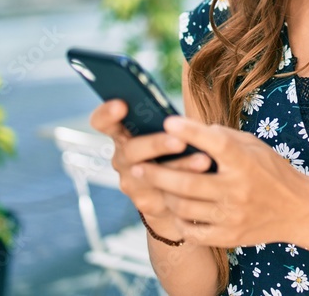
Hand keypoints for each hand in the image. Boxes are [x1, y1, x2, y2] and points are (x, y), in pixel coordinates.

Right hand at [89, 99, 213, 228]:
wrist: (173, 193)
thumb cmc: (172, 149)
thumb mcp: (165, 132)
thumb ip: (165, 123)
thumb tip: (179, 117)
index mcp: (122, 134)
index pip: (102, 122)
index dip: (107, 114)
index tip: (121, 105)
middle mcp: (122, 158)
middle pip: (131, 150)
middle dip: (156, 144)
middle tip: (179, 141)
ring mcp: (132, 183)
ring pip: (151, 176)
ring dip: (180, 167)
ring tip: (204, 160)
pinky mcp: (147, 203)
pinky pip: (166, 195)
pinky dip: (188, 188)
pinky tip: (205, 182)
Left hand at [132, 115, 308, 247]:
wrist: (297, 209)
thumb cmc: (271, 171)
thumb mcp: (254, 146)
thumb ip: (223, 137)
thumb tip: (190, 129)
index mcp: (246, 162)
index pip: (215, 143)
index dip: (191, 132)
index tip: (167, 121)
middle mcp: (238, 190)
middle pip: (187, 183)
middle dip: (156, 173)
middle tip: (136, 166)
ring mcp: (232, 216)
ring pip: (183, 207)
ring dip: (163, 195)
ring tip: (152, 186)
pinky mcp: (228, 236)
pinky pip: (191, 230)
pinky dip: (178, 218)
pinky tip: (174, 208)